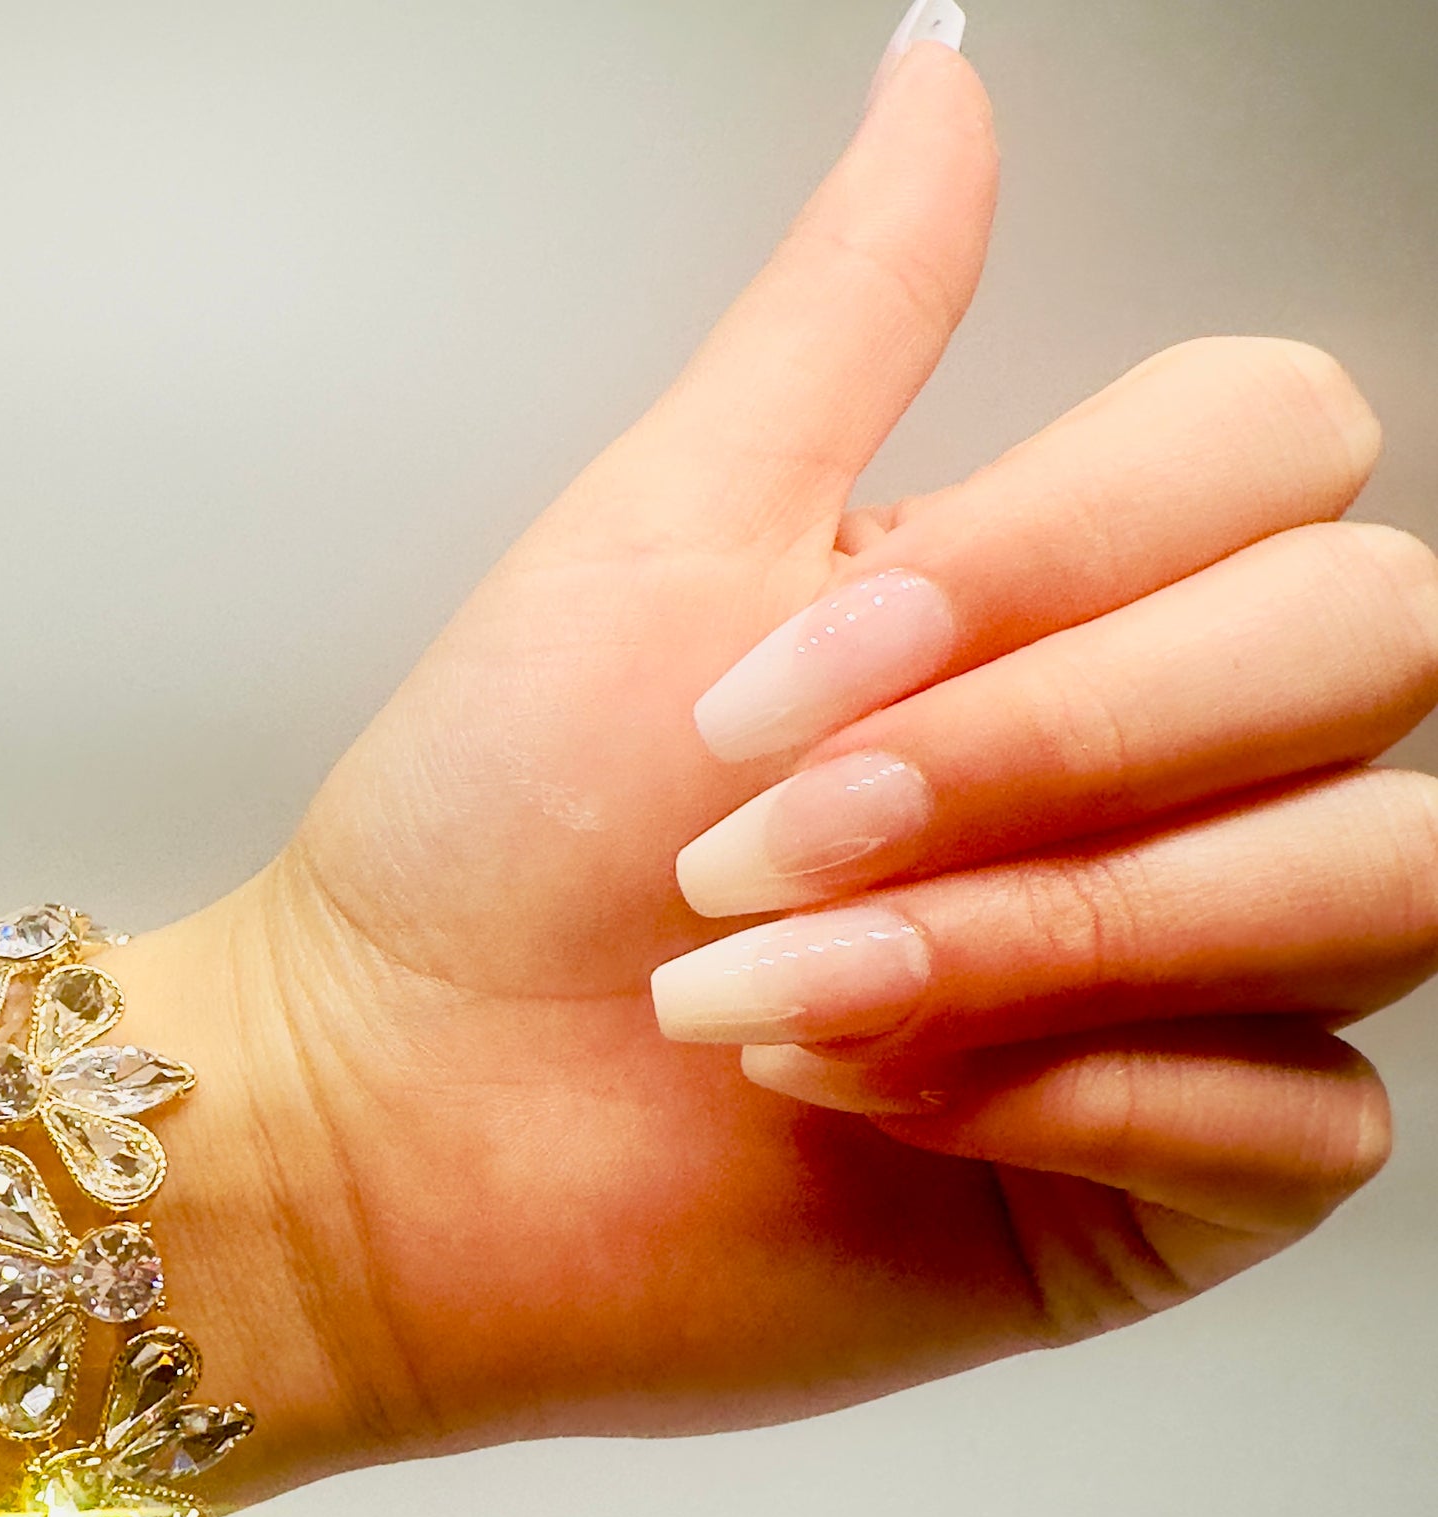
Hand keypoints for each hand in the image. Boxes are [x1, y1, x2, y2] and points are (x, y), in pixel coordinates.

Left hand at [140, 43, 1437, 1469]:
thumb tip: (945, 75)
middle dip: (1044, 751)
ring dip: (1051, 935)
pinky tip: (885, 1107)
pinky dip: (1087, 1098)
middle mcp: (1166, 769)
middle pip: (1361, 643)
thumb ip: (849, 318)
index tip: (783, 681)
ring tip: (793, 996)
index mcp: (1065, 597)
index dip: (1060, 556)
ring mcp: (1192, 973)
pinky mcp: (1178, 1173)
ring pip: (1370, 879)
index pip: (1277, 451)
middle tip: (771, 846)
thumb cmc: (498, 845)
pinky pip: (1313, 1118)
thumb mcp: (666, 539)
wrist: (409, 1124)